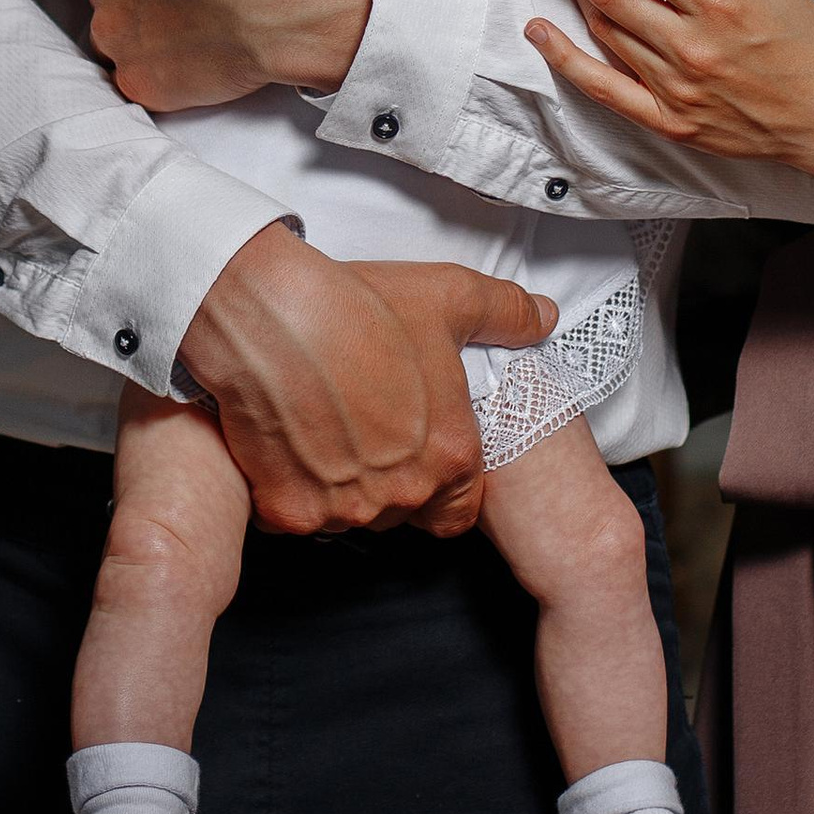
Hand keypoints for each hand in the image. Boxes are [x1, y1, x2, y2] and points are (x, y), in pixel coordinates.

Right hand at [177, 224, 556, 535]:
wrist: (270, 311)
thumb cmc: (360, 304)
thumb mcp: (449, 297)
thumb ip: (506, 313)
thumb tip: (543, 318)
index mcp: (449, 454)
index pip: (461, 509)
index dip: (444, 483)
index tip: (419, 451)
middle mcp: (401, 493)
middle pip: (404, 512)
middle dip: (391, 481)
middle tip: (366, 428)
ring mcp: (342, 508)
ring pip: (351, 516)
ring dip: (343, 488)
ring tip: (326, 428)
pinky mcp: (287, 511)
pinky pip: (297, 516)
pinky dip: (294, 489)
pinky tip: (290, 440)